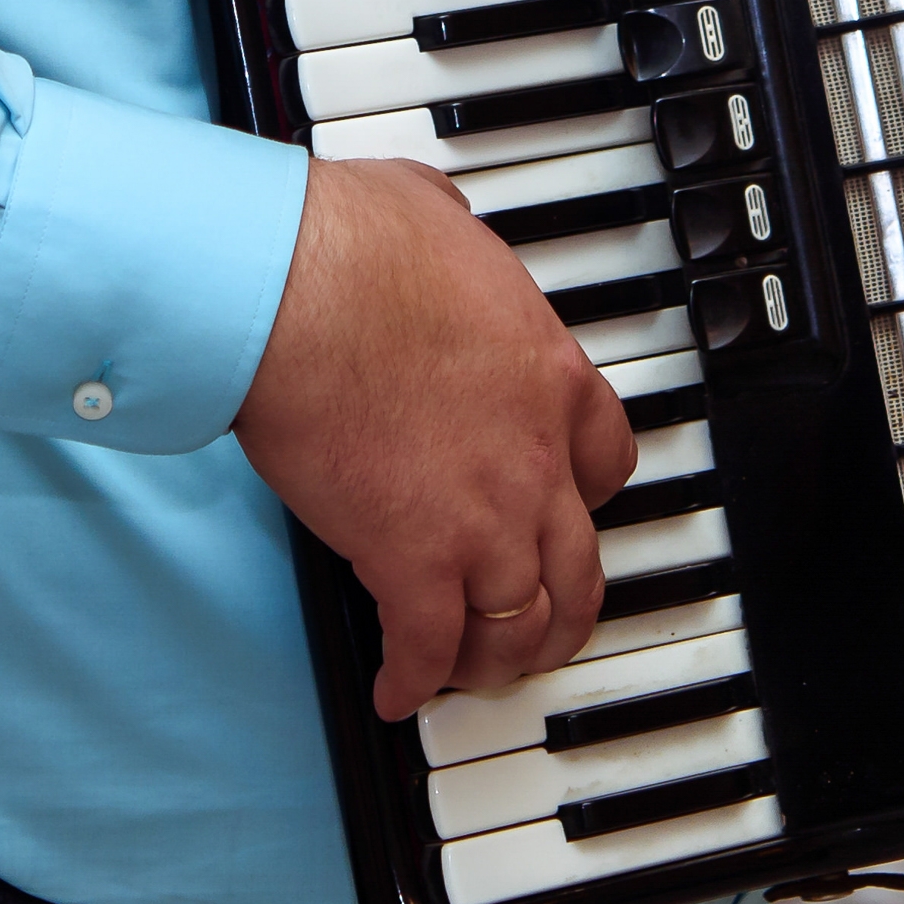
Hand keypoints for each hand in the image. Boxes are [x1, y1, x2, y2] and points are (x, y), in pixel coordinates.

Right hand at [237, 157, 638, 719]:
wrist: (295, 290)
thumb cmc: (350, 243)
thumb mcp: (435, 213)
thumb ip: (450, 231)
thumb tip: (426, 213)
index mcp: (549, 376)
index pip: (607, 461)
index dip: (585, 498)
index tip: (560, 509)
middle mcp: (535, 457)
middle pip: (581, 563)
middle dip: (562, 609)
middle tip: (537, 626)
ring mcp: (482, 515)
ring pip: (523, 621)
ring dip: (501, 657)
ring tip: (473, 673)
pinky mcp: (412, 557)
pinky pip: (430, 645)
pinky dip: (416, 680)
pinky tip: (397, 691)